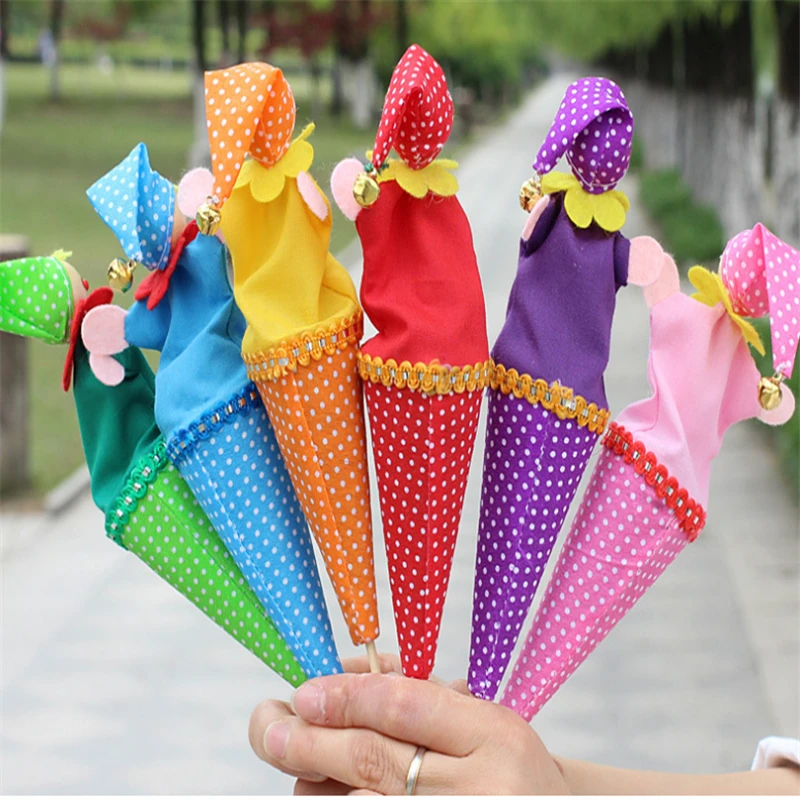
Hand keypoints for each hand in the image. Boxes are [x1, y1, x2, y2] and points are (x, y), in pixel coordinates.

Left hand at [249, 654, 567, 794]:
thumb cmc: (503, 767)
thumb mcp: (479, 719)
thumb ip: (417, 696)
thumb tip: (336, 672)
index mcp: (495, 735)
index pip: (404, 706)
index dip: (345, 695)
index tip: (303, 690)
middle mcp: (479, 789)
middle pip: (370, 759)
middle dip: (306, 739)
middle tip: (267, 723)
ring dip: (312, 782)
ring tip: (299, 759)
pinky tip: (324, 788)